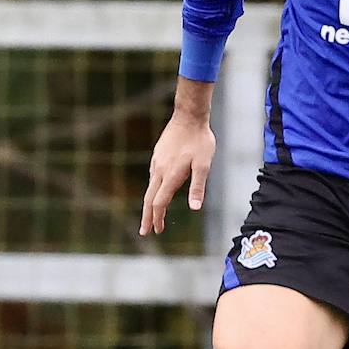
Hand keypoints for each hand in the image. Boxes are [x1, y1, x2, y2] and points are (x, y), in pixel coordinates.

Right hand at [140, 112, 215, 235]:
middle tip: (144, 232)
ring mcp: (157, 161)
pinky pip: (153, 176)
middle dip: (147, 217)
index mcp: (171, 175)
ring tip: (151, 215)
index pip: (159, 203)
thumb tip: (195, 208)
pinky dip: (152, 189)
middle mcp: (160, 170)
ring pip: (150, 187)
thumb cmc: (200, 140)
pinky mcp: (158, 155)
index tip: (157, 231)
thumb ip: (198, 186)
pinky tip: (156, 190)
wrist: (189, 116)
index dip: (158, 218)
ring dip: (149, 203)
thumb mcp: (203, 165)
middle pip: (149, 198)